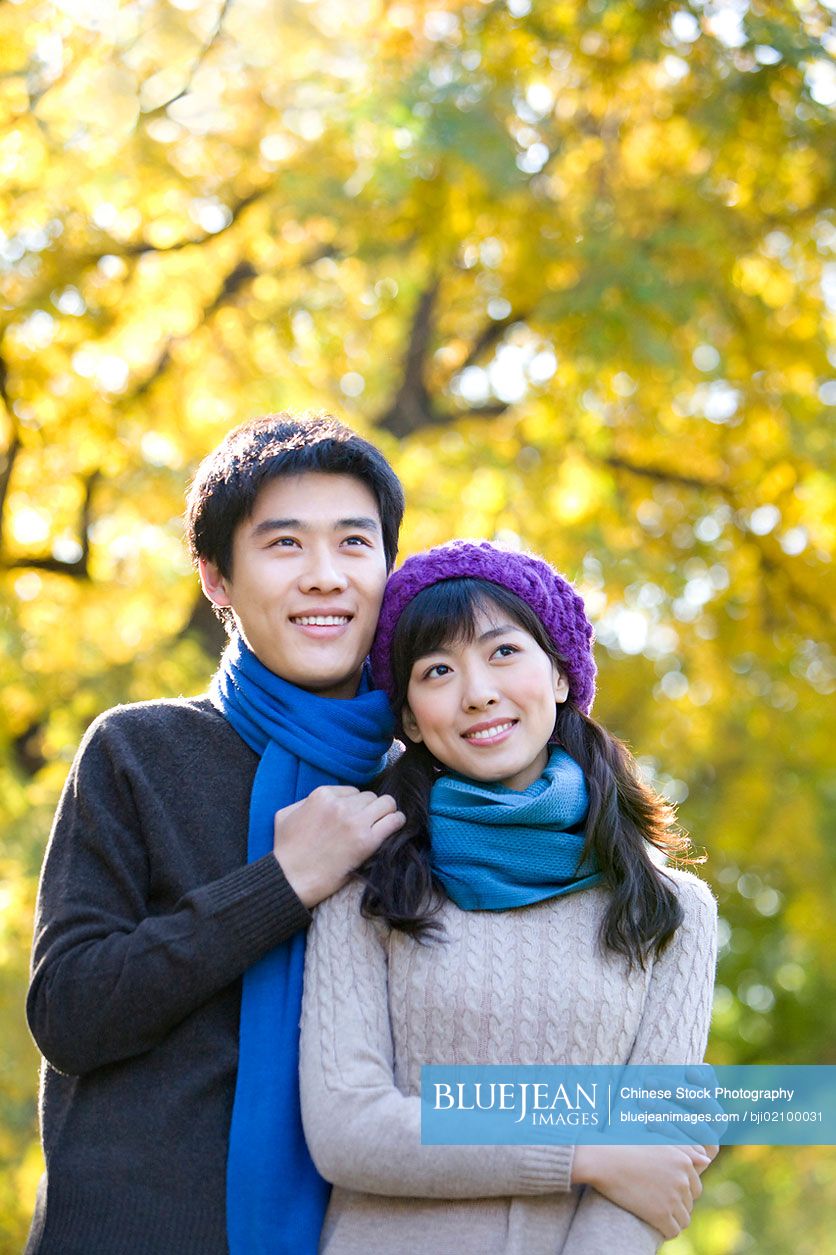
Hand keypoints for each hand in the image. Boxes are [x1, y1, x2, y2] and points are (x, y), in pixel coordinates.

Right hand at [273, 786, 404, 907]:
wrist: (291, 879)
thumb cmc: (286, 851)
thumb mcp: (285, 814)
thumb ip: (304, 801)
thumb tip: (323, 801)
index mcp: (322, 795)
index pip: (353, 791)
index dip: (355, 804)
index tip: (354, 816)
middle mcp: (340, 805)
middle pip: (370, 797)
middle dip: (370, 809)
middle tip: (368, 823)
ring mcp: (355, 822)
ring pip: (386, 804)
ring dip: (386, 813)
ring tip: (384, 823)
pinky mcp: (366, 841)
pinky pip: (394, 821)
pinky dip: (397, 822)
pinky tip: (394, 827)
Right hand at [571, 1143, 716, 1238]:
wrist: (603, 1160)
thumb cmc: (626, 1146)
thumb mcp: (657, 1141)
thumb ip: (685, 1150)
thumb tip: (706, 1161)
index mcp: (683, 1161)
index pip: (695, 1186)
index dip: (682, 1191)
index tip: (666, 1191)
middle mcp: (682, 1179)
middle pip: (690, 1202)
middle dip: (679, 1204)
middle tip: (659, 1202)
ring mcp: (672, 1198)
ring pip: (684, 1219)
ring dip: (673, 1219)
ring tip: (658, 1214)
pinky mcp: (661, 1215)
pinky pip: (674, 1231)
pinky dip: (666, 1230)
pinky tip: (655, 1224)